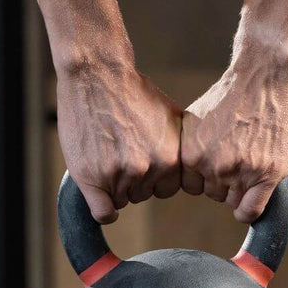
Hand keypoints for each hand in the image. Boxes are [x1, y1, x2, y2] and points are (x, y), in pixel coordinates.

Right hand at [56, 61, 182, 223]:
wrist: (97, 75)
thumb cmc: (132, 92)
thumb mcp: (170, 116)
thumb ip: (179, 146)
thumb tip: (195, 166)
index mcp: (169, 158)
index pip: (166, 189)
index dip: (153, 177)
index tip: (141, 160)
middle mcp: (147, 169)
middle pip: (142, 195)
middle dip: (132, 179)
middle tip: (119, 152)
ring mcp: (118, 174)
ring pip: (121, 200)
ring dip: (113, 185)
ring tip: (106, 155)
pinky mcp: (92, 177)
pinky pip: (103, 213)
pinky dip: (104, 209)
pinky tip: (101, 196)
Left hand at [181, 46, 287, 222]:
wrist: (266, 71)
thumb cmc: (236, 90)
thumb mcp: (199, 118)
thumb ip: (195, 147)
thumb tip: (194, 171)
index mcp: (191, 152)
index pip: (192, 185)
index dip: (208, 176)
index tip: (220, 164)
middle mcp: (211, 164)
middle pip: (214, 193)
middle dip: (226, 181)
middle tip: (242, 156)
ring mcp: (240, 171)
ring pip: (234, 201)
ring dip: (243, 189)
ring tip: (254, 159)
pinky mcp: (266, 173)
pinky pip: (252, 210)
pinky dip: (251, 211)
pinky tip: (252, 203)